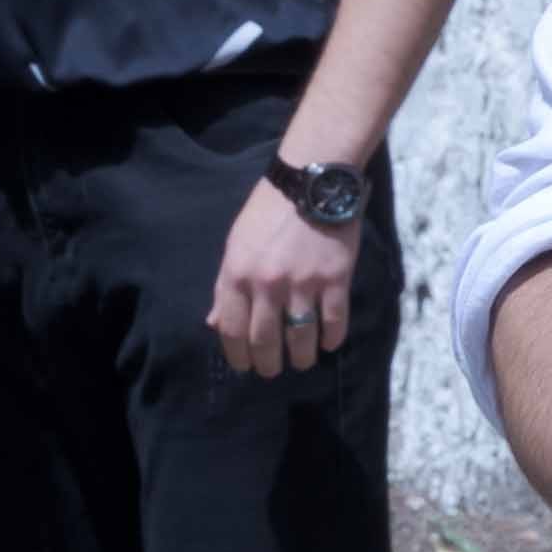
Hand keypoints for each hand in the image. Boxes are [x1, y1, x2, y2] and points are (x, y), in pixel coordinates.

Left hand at [211, 176, 366, 377]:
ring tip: (302, 361)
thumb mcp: (236, 246)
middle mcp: (267, 284)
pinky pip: (334, 320)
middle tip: (272, 370)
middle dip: (267, 364)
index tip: (245, 365)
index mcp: (237, 275)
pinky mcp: (335, 278)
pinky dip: (331, 338)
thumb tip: (216, 324)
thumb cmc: (268, 212)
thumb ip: (226, 287)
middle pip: (265, 340)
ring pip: (300, 336)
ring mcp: (303, 283)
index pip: (231, 330)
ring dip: (300, 357)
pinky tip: (328, 343)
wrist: (312, 182)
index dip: (238, 355)